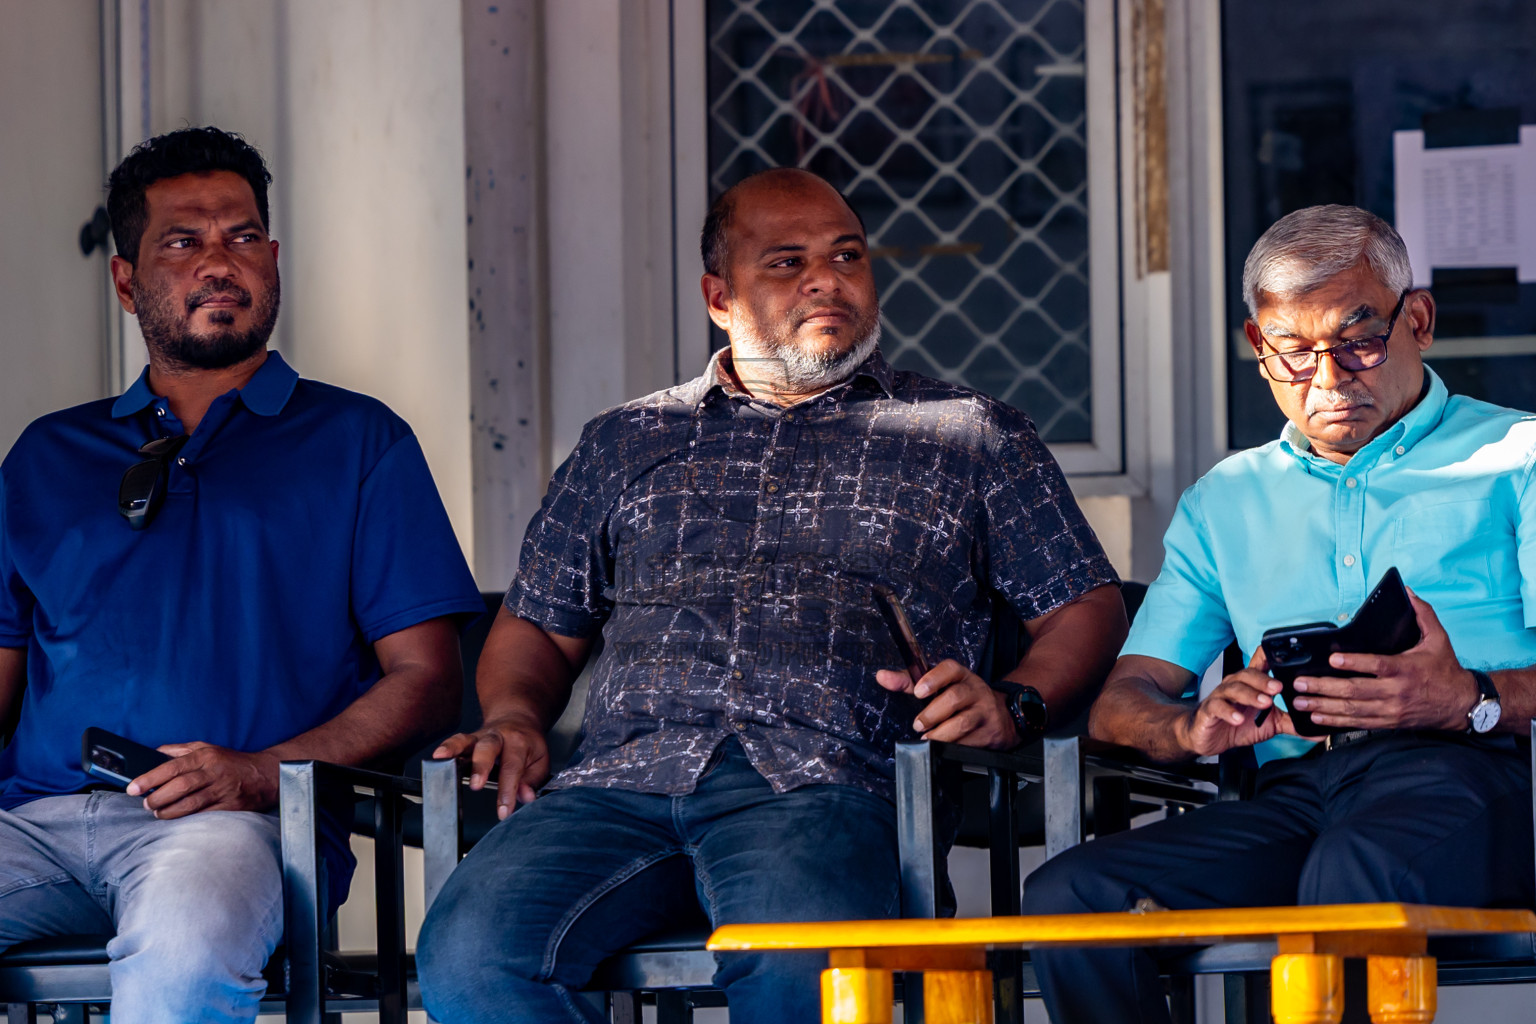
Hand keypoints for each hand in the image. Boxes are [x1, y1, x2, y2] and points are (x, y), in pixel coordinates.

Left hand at [127, 742, 279, 817]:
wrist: (266, 774)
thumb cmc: (231, 762)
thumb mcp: (208, 748)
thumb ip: (180, 750)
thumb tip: (155, 752)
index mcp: (206, 756)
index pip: (172, 767)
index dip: (150, 778)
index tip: (133, 787)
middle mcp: (214, 772)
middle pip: (180, 786)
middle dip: (158, 798)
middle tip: (146, 804)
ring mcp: (224, 790)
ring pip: (190, 804)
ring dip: (169, 811)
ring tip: (158, 814)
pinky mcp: (232, 806)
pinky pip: (205, 815)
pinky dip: (188, 819)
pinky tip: (177, 820)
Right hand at [432, 713, 549, 818]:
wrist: (518, 719)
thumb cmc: (528, 743)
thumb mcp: (540, 760)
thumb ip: (532, 781)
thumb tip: (526, 797)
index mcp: (519, 742)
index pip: (513, 768)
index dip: (508, 792)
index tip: (504, 811)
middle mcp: (498, 737)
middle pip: (488, 748)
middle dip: (481, 766)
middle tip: (476, 785)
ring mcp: (480, 736)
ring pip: (466, 740)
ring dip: (454, 749)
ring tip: (442, 761)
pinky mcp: (468, 740)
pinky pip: (456, 741)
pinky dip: (446, 747)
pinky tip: (437, 757)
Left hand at [876, 659, 1018, 748]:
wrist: (1003, 715)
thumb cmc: (963, 698)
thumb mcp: (940, 686)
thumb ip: (909, 682)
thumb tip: (882, 676)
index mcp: (961, 675)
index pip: (949, 669)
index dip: (933, 678)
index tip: (918, 691)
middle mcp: (975, 690)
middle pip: (955, 698)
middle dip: (932, 713)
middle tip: (918, 724)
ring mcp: (985, 711)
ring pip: (963, 722)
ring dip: (941, 734)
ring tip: (927, 739)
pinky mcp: (991, 732)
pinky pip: (971, 742)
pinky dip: (955, 746)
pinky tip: (944, 748)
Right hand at [1176, 649, 1295, 756]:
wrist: (1208, 737)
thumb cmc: (1238, 725)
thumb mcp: (1270, 724)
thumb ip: (1291, 723)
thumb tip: (1317, 730)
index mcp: (1251, 684)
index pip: (1260, 663)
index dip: (1270, 657)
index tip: (1286, 658)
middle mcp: (1235, 685)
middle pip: (1248, 674)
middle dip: (1264, 680)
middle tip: (1278, 688)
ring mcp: (1221, 696)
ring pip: (1234, 689)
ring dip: (1250, 695)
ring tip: (1264, 703)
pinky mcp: (1209, 710)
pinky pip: (1217, 706)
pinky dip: (1229, 712)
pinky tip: (1238, 719)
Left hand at [1291, 589, 1476, 730]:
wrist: (1463, 705)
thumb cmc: (1446, 670)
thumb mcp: (1439, 639)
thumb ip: (1422, 614)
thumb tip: (1408, 592)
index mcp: (1406, 669)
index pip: (1377, 665)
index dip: (1354, 663)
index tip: (1332, 660)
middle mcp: (1397, 692)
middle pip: (1356, 690)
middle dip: (1324, 688)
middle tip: (1300, 684)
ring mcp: (1391, 710)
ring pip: (1353, 710)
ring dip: (1323, 707)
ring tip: (1300, 702)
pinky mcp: (1389, 722)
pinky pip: (1358, 724)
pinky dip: (1336, 722)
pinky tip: (1317, 718)